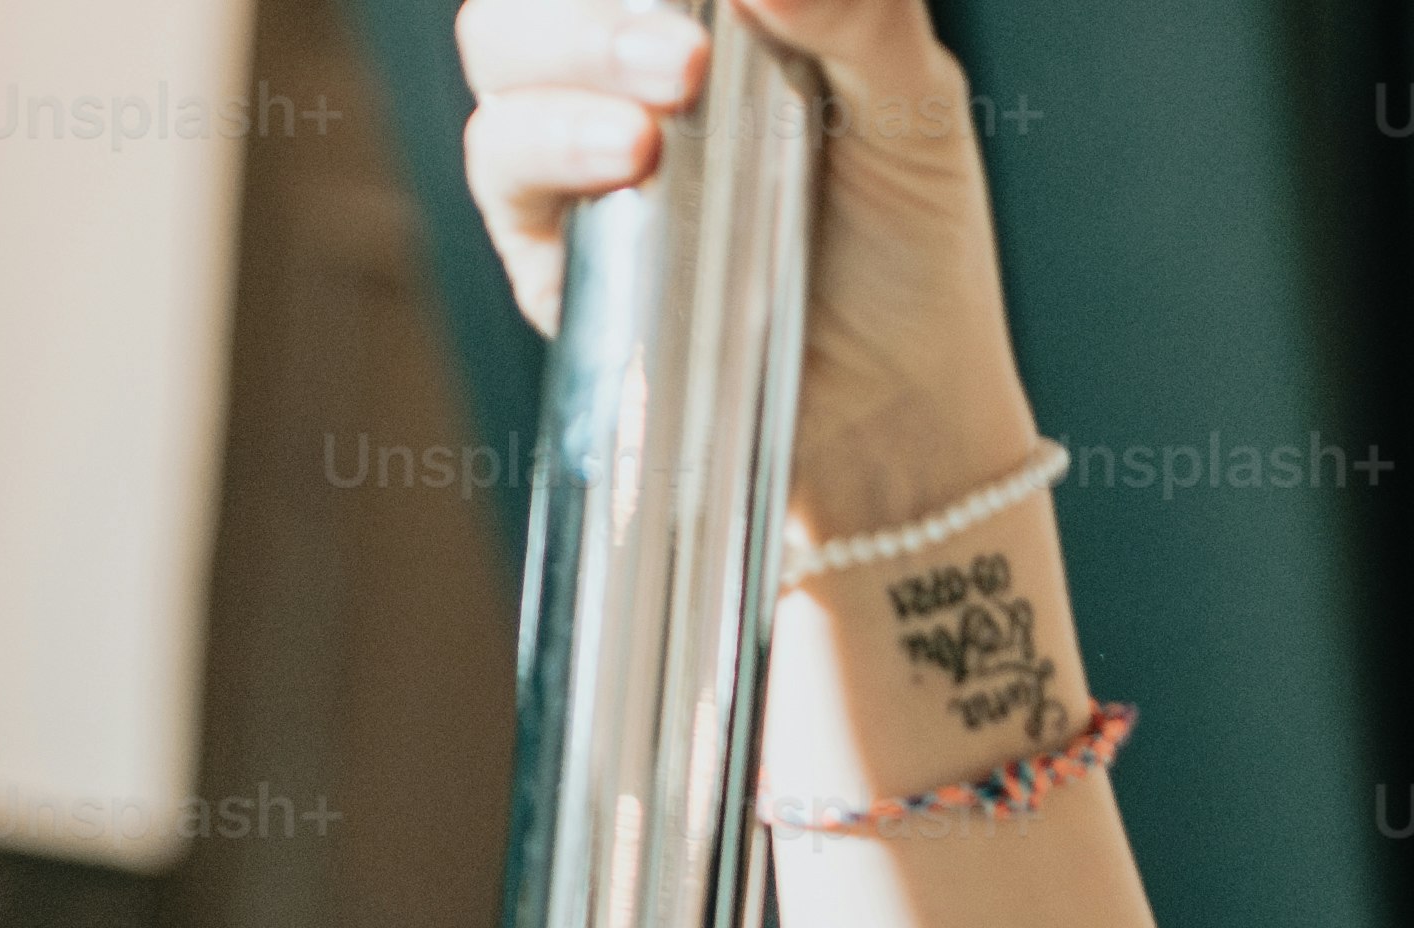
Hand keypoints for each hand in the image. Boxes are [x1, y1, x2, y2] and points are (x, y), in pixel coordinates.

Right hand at [451, 0, 1045, 542]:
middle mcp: (625, 56)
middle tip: (686, 53)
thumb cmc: (906, 243)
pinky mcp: (553, 241)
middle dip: (596, 11)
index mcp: (706, 7)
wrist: (901, 401)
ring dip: (568, 59)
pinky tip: (623, 160)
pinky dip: (547, 144)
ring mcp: (576, 139)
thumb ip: (859, 14)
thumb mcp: (911, 107)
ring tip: (656, 112)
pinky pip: (503, 167)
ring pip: (502, 49)